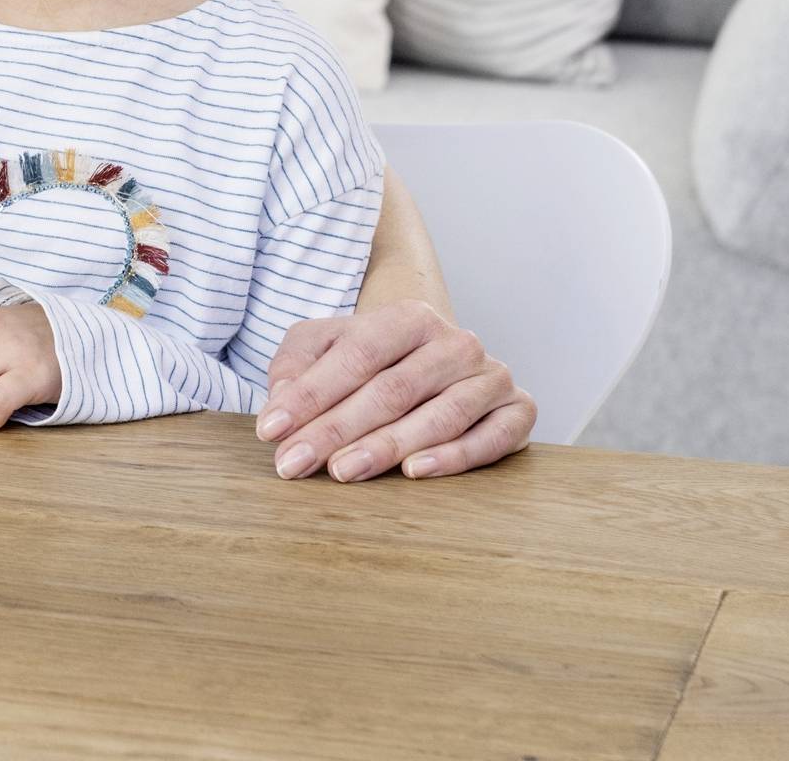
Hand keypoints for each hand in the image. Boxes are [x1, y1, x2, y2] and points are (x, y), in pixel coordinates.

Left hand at [256, 300, 536, 480]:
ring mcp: (491, 377)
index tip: (271, 429)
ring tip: (342, 470)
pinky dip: (453, 457)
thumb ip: (297, 363)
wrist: (437, 364)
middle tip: (295, 463)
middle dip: (336, 430)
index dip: (311, 394)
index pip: (356, 356)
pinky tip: (413, 471)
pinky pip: (490, 439)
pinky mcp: (517, 412)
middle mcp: (456, 342)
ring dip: (386, 447)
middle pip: (392, 390)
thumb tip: (280, 400)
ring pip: (438, 415)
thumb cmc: (372, 360)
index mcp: (409, 316)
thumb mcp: (325, 346)